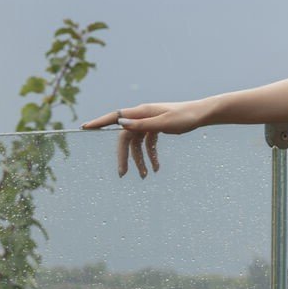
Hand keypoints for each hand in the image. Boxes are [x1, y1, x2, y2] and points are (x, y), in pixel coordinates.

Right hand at [81, 101, 210, 176]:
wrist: (202, 114)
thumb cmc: (185, 117)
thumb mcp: (164, 122)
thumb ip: (142, 124)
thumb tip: (120, 122)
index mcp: (141, 112)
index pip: (115, 117)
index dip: (99, 123)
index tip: (85, 127)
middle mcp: (142, 117)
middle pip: (126, 138)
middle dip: (123, 156)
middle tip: (122, 173)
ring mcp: (149, 123)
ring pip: (138, 144)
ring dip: (140, 160)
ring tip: (144, 176)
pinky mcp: (156, 128)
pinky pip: (148, 144)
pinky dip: (151, 156)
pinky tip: (156, 168)